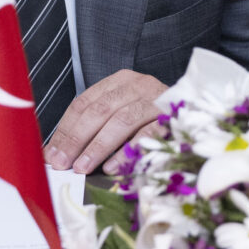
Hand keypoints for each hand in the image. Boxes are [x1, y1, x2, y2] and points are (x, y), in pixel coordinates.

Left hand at [46, 69, 166, 175]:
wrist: (196, 109)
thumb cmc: (150, 117)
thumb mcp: (120, 113)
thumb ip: (94, 127)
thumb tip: (59, 154)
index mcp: (120, 81)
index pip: (84, 102)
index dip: (66, 128)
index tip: (51, 153)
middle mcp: (138, 85)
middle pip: (100, 110)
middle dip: (77, 138)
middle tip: (62, 163)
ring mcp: (157, 100)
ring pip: (122, 120)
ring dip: (99, 146)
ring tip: (83, 168)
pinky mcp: (173, 119)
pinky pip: (147, 135)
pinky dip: (128, 151)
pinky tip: (113, 167)